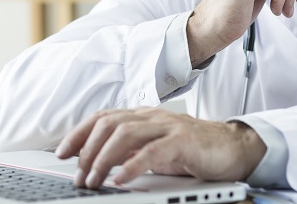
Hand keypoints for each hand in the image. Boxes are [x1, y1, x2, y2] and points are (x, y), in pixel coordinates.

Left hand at [55, 107, 266, 188]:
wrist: (234, 148)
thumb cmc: (194, 150)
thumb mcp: (156, 149)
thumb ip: (131, 150)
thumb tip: (100, 160)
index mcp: (144, 116)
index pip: (104, 117)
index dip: (80, 132)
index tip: (62, 152)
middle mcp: (153, 116)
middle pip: (110, 124)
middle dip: (88, 149)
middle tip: (79, 175)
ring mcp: (169, 126)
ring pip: (126, 134)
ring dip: (104, 159)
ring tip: (93, 180)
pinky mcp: (184, 141)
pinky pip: (152, 151)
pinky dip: (132, 165)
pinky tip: (120, 179)